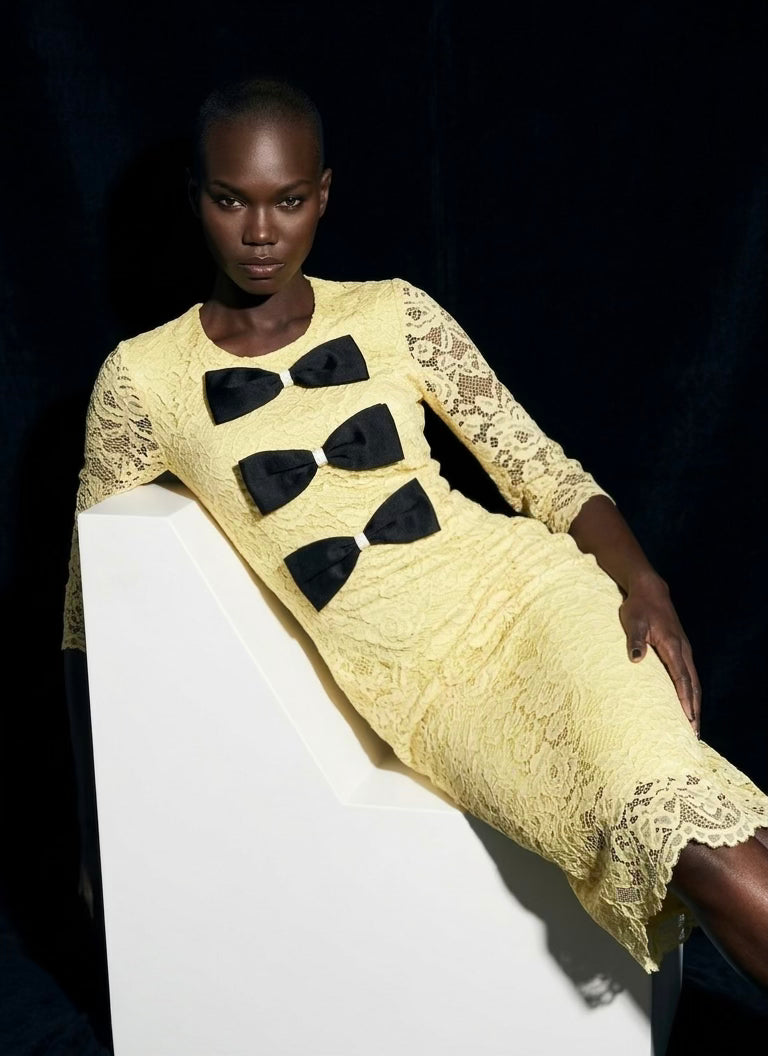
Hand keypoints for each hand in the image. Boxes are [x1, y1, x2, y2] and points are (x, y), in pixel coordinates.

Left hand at [619, 572, 700, 736]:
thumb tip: (636, 659)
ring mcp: (684, 650)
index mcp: (673, 646)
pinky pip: (689, 675)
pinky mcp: (680, 649)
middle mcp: (683, 650)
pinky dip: (691, 691)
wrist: (649, 590)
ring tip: (692, 724)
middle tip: (693, 732)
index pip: (682, 678)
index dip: (685, 699)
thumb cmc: (639, 607)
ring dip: (694, 702)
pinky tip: (687, 702)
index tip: (688, 718)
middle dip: (694, 709)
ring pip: (694, 681)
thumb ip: (635, 640)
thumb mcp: (633, 621)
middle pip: (693, 685)